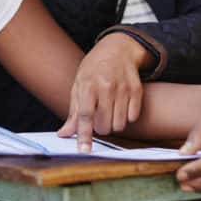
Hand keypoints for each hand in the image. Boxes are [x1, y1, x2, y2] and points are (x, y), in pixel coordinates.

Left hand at [58, 33, 147, 151]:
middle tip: (98, 117)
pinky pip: (133, 117)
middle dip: (100, 128)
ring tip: (109, 111)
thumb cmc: (93, 69)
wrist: (117, 49)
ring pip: (120, 124)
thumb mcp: (78, 85)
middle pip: (104, 124)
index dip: (84, 135)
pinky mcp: (137, 89)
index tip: (84, 151)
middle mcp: (106, 86)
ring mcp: (123, 87)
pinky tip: (121, 106)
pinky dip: (126, 117)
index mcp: (87, 84)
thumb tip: (63, 134)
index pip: (85, 115)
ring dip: (113, 124)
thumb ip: (74, 112)